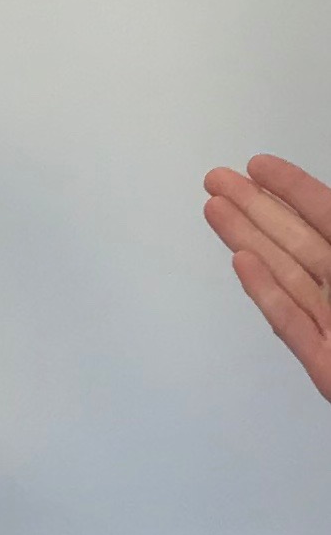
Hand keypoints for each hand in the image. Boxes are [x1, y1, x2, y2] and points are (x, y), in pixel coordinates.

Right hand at [203, 154, 330, 401]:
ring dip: (249, 238)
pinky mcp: (328, 368)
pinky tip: (242, 264)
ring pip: (288, 274)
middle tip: (217, 178)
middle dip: (256, 207)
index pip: (329, 214)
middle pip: (299, 240)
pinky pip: (292, 323)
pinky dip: (266, 294)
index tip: (258, 166)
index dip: (294, 188)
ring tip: (215, 208)